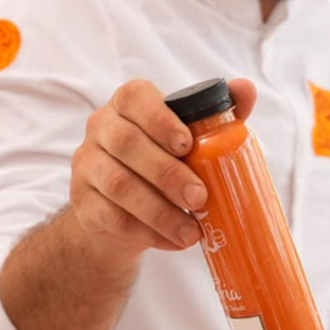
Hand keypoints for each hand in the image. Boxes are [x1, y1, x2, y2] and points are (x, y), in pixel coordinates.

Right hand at [68, 77, 256, 256]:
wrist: (120, 211)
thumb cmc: (164, 161)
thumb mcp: (189, 136)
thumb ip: (218, 112)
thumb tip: (247, 89)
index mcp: (127, 104)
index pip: (135, 97)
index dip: (160, 120)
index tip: (187, 144)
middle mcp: (101, 128)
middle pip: (127, 143)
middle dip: (167, 173)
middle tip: (200, 197)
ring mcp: (87, 165)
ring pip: (119, 184)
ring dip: (160, 210)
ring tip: (191, 230)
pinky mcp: (83, 202)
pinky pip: (112, 217)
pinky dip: (147, 232)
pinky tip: (174, 240)